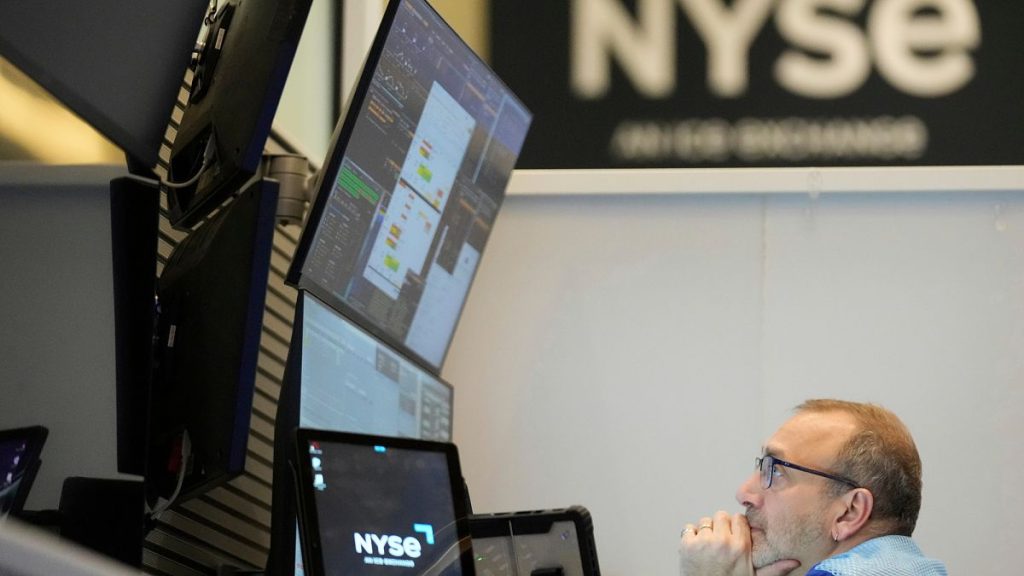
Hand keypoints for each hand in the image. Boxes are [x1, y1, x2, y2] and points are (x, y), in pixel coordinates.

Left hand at [678, 511, 799, 575]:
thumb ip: (775, 568)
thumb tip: (794, 562)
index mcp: (740, 546)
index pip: (738, 518)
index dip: (736, 526)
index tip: (734, 534)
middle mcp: (722, 540)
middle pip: (721, 516)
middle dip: (721, 526)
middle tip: (721, 541)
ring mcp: (703, 541)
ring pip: (705, 521)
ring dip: (706, 531)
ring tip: (709, 547)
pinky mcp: (687, 544)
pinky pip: (689, 528)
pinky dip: (691, 536)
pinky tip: (697, 549)